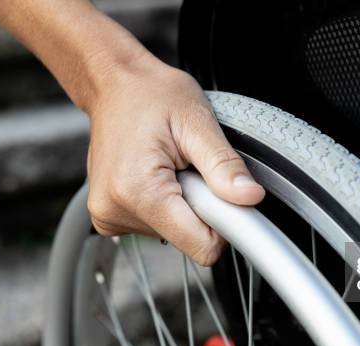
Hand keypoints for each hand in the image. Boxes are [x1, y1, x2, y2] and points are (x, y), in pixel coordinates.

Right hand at [86, 55, 264, 264]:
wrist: (113, 86)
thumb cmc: (150, 95)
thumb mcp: (197, 122)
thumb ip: (224, 165)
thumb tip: (250, 197)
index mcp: (137, 191)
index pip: (200, 245)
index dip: (225, 224)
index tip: (228, 198)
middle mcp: (116, 211)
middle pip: (189, 238)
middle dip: (202, 206)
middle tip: (190, 167)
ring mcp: (109, 216)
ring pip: (175, 232)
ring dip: (184, 201)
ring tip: (172, 165)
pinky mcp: (110, 216)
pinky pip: (158, 225)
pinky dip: (168, 202)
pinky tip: (158, 173)